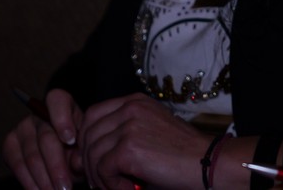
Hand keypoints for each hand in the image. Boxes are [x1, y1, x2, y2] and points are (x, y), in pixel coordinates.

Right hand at [3, 88, 85, 189]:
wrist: (61, 154)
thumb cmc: (76, 147)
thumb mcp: (83, 148)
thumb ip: (81, 153)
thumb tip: (75, 162)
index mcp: (60, 104)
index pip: (57, 101)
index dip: (63, 119)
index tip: (71, 140)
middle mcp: (38, 113)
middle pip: (46, 138)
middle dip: (56, 167)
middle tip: (65, 187)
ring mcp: (21, 128)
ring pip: (31, 156)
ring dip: (44, 180)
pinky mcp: (9, 144)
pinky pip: (17, 165)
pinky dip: (29, 182)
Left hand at [79, 93, 207, 189]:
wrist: (207, 163)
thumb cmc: (179, 155)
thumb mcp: (146, 135)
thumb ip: (117, 137)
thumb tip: (76, 157)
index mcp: (135, 102)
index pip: (93, 115)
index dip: (88, 140)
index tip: (95, 162)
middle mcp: (130, 108)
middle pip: (88, 134)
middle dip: (89, 162)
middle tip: (103, 182)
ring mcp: (129, 126)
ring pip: (92, 154)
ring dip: (100, 178)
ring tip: (118, 187)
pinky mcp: (129, 147)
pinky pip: (102, 170)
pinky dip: (110, 185)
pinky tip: (128, 189)